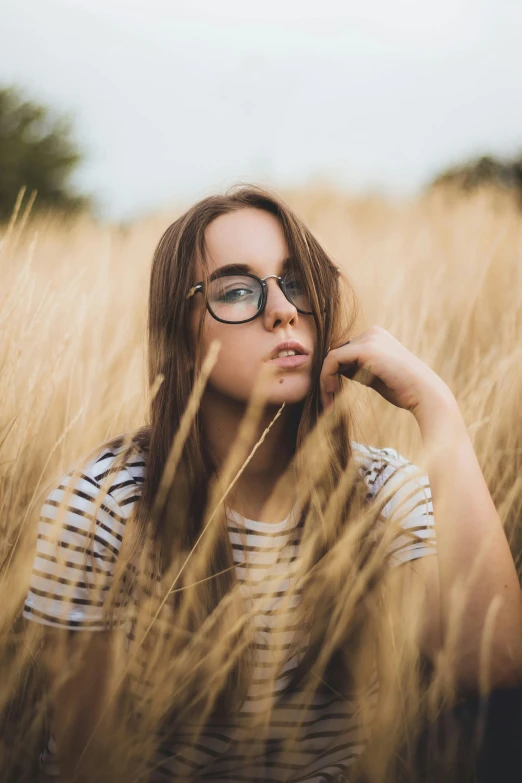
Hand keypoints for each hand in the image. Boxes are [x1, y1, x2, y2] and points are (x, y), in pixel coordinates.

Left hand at [320, 325, 453, 413]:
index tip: (330, 395)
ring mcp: (369, 339)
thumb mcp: (374, 375)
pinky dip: (326, 377)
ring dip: (324, 379)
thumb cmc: (402, 390)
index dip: (334, 372)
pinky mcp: (365, 350)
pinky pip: (332, 359)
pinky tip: (330, 392)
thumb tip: (332, 370)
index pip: (344, 351)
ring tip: (327, 401)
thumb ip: (356, 368)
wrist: (425, 394)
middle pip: (337, 352)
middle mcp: (372, 332)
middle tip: (326, 400)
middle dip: (327, 375)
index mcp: (376, 336)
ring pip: (332, 356)